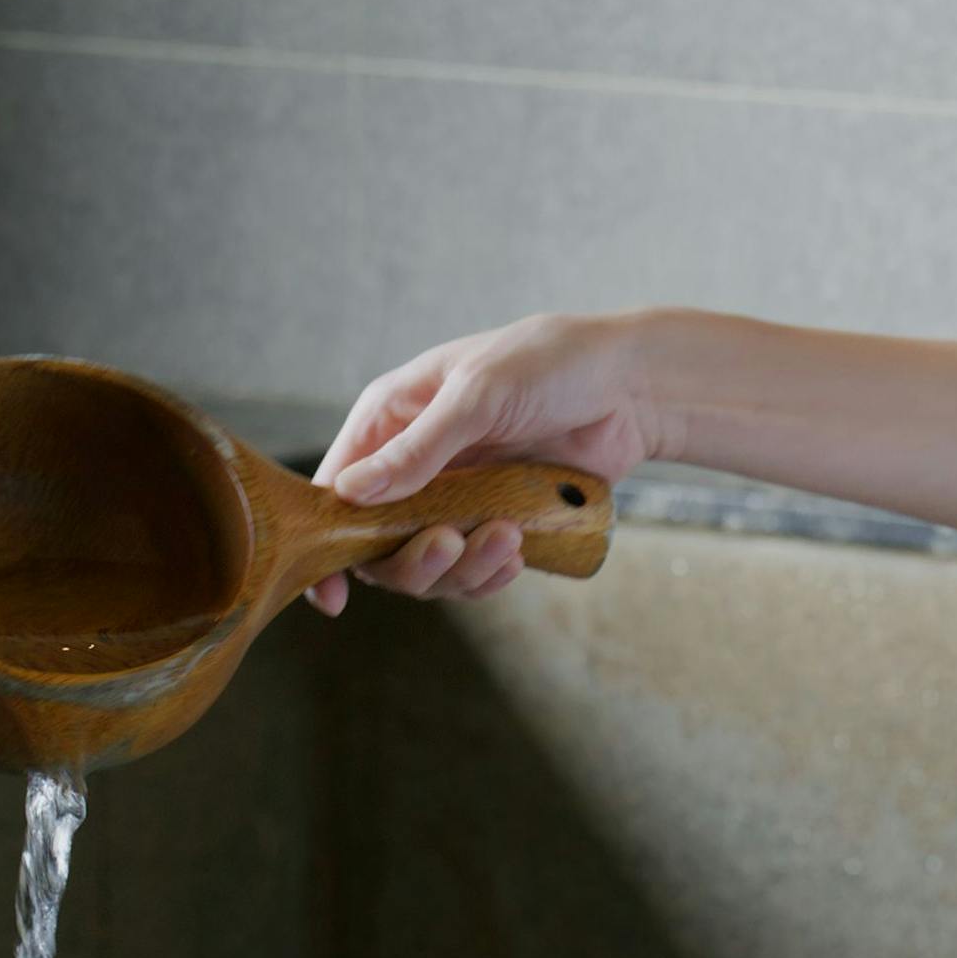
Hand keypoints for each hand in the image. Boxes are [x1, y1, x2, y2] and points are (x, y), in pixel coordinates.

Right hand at [303, 310, 661, 614]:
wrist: (629, 386)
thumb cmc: (550, 364)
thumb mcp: (477, 395)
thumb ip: (417, 449)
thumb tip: (349, 495)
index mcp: (391, 420)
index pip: (335, 490)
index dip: (327, 542)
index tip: (332, 593)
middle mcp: (415, 466)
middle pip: (380, 545)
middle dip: (412, 558)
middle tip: (450, 542)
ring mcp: (457, 499)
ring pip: (431, 567)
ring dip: (463, 567)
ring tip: (507, 538)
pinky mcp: (498, 522)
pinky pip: (477, 571)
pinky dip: (492, 573)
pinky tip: (518, 551)